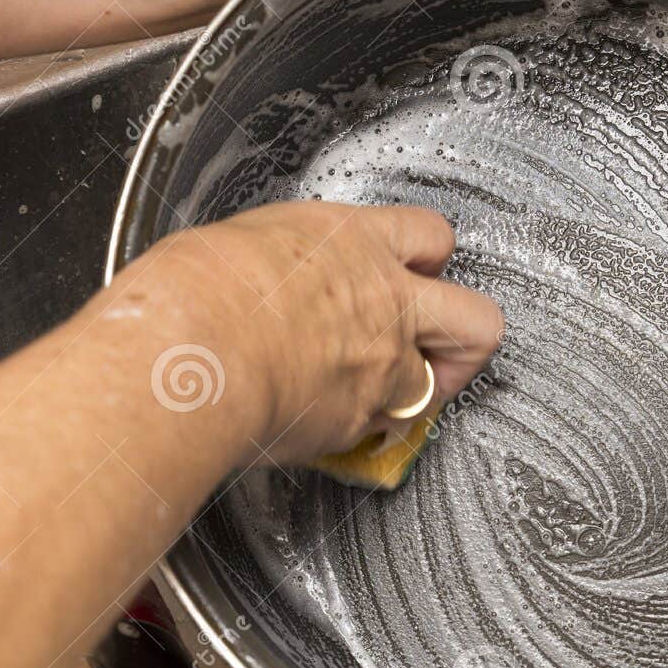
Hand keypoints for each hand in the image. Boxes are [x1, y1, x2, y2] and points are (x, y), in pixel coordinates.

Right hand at [120, 202, 504, 466]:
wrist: (190, 348)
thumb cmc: (197, 290)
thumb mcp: (239, 242)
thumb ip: (281, 258)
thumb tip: (269, 270)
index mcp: (352, 239)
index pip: (428, 235)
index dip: (429, 258)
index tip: (418, 270)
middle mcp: (383, 301)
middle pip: (476, 318)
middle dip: (465, 338)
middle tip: (442, 346)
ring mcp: (380, 366)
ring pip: (435, 387)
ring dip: (411, 394)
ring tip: (378, 397)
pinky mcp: (357, 422)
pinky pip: (379, 431)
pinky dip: (359, 432)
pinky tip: (325, 423)